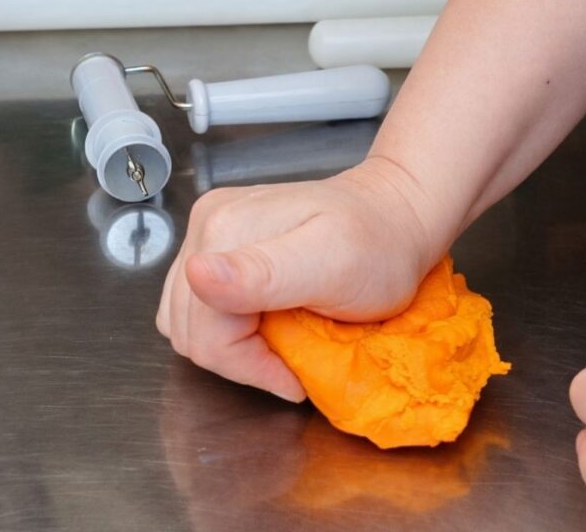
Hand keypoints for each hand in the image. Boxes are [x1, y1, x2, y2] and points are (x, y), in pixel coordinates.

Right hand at [156, 158, 438, 401]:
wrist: (397, 215)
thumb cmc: (379, 246)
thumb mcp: (332, 264)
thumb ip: (263, 274)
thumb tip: (196, 275)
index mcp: (225, 231)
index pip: (203, 333)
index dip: (250, 366)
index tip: (296, 371)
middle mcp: (207, 225)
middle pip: (189, 328)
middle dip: (242, 357)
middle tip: (295, 356)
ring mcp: (209, 232)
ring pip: (188, 322)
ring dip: (232, 345)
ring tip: (283, 338)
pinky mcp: (220, 245)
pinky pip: (201, 307)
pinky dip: (229, 328)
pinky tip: (268, 322)